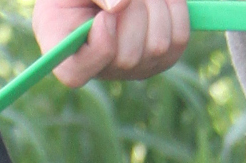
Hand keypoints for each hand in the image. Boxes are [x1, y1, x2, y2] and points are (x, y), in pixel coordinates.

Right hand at [33, 0, 190, 82]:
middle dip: (133, 11)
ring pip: (157, 46)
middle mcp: (101, 72)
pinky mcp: (162, 57)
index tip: (102, 16)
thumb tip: (122, 4)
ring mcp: (133, 68)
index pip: (78, 74)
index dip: (99, 44)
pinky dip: (175, 8)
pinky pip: (178, 38)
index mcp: (67, 57)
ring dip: (154, 5)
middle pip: (127, 56)